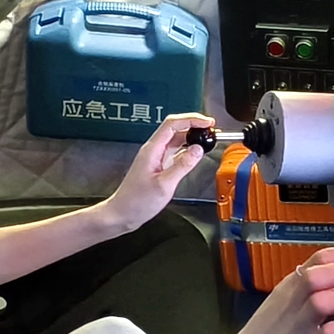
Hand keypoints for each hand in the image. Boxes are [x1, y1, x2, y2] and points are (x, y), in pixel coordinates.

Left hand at [101, 112, 218, 233]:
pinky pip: (174, 152)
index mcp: (152, 150)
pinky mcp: (157, 166)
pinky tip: (195, 154)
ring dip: (191, 137)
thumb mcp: (164, 184)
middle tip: (210, 129)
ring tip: (206, 139)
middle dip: (193, 125)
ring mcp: (155, 158)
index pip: (172, 124)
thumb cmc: (137, 202)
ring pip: (175, 140)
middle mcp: (153, 151)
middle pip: (175, 129)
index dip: (191, 119)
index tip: (207, 123)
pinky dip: (186, 149)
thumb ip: (182, 165)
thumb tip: (198, 150)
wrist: (123, 213)